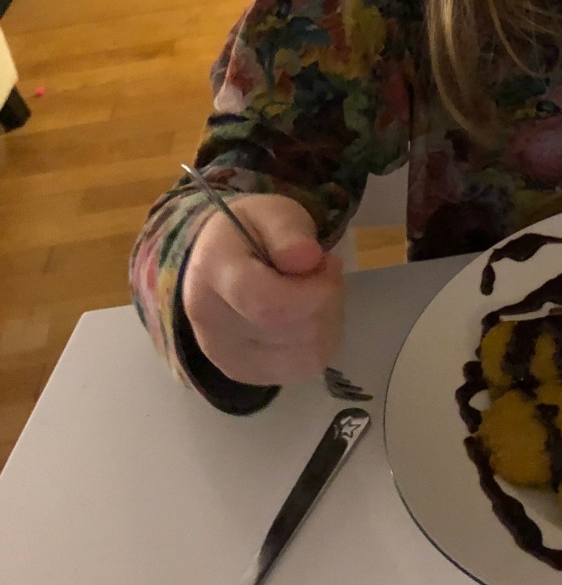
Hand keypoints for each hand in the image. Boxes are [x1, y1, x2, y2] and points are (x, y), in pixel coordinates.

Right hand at [182, 194, 343, 386]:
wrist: (217, 261)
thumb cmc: (249, 231)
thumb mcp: (272, 210)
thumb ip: (288, 228)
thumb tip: (306, 258)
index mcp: (212, 271)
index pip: (267, 302)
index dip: (315, 289)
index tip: (325, 262)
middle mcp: (211, 321)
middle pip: (294, 329)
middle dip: (325, 298)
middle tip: (320, 272)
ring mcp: (226, 355)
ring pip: (306, 354)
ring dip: (327, 322)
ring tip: (312, 294)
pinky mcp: (244, 374)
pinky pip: (304, 368)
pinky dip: (320, 343)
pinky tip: (308, 318)